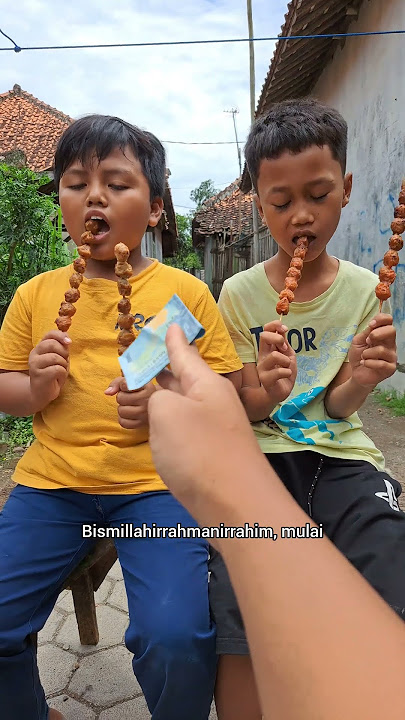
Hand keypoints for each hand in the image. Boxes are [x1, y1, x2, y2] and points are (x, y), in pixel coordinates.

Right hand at [28, 330, 70, 409]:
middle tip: (64, 362)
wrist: (42, 393)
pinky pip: (57, 369)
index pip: (49, 334)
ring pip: (56, 357)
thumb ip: (62, 347)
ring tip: (60, 371)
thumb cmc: (52, 374)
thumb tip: (67, 338)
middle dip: (64, 353)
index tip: (69, 342)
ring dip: (64, 365)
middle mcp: (34, 354)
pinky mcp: (38, 375)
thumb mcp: (59, 358)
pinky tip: (57, 378)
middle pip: (52, 344)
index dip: (61, 335)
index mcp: (39, 347)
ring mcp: (34, 364)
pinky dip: (62, 374)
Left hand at [105, 378, 154, 428]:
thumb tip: (107, 392)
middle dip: (122, 396)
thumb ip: (119, 382)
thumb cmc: (144, 391)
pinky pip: (123, 422)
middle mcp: (147, 401)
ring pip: (120, 410)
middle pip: (120, 398)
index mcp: (148, 387)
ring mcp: (144, 414)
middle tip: (131, 397)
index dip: (123, 385)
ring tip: (131, 405)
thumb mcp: (135, 381)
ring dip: (123, 407)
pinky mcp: (141, 424)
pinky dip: (123, 418)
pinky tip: (130, 414)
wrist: (161, 404)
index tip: (129, 387)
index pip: (124, 384)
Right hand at [148, 325, 261, 519]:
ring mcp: (210, 429)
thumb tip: (162, 399)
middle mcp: (210, 401)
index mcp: (205, 383)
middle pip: (178, 378)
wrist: (237, 506)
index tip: (170, 321)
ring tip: (134, 391)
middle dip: (155, 370)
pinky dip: (162, 424)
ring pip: (178, 405)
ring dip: (155, 399)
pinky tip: (151, 426)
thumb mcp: (168, 413)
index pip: (183, 352)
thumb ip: (157, 396)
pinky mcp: (206, 454)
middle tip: (131, 364)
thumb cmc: (201, 451)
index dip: (171, 338)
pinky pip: (180, 429)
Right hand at [257, 321, 296, 403]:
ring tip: (287, 367)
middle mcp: (262, 356)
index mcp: (267, 349)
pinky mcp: (266, 379)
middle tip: (285, 348)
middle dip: (278, 338)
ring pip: (274, 356)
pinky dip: (288, 372)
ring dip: (286, 360)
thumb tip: (282, 329)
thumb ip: (285, 344)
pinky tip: (286, 375)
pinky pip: (280, 371)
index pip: (265, 330)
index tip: (285, 329)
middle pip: (263, 336)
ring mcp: (262, 368)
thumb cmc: (284, 373)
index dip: (274, 325)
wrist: (280, 393)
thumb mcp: (288, 355)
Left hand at [348, 314, 396, 387]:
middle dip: (376, 334)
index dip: (381, 319)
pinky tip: (364, 363)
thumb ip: (366, 332)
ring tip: (363, 357)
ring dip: (367, 353)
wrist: (357, 373)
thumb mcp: (358, 341)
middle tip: (367, 341)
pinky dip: (368, 363)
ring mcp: (392, 356)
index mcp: (383, 335)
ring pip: (381, 350)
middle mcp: (390, 344)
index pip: (389, 321)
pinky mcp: (390, 368)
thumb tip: (372, 325)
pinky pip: (380, 364)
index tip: (370, 325)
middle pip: (392, 331)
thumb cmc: (359, 355)